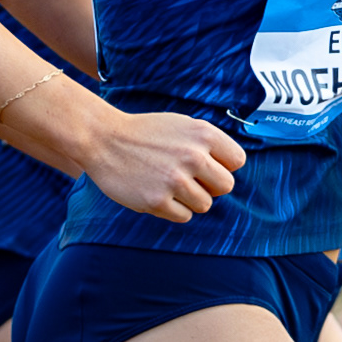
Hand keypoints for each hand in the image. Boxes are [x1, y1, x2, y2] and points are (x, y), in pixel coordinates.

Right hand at [82, 111, 245, 221]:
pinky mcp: (156, 201)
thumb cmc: (148, 133)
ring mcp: (174, 180)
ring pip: (205, 204)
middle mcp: (193, 156)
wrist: (104, 139)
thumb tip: (231, 169)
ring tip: (171, 184)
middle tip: (190, 179)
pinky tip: (159, 193)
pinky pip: (183, 216)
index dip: (223, 165)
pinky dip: (174, 209)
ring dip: (191, 199)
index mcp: (204, 134)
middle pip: (226, 186)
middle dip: (210, 186)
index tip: (208, 165)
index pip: (237, 161)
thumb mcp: (184, 125)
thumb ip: (209, 144)